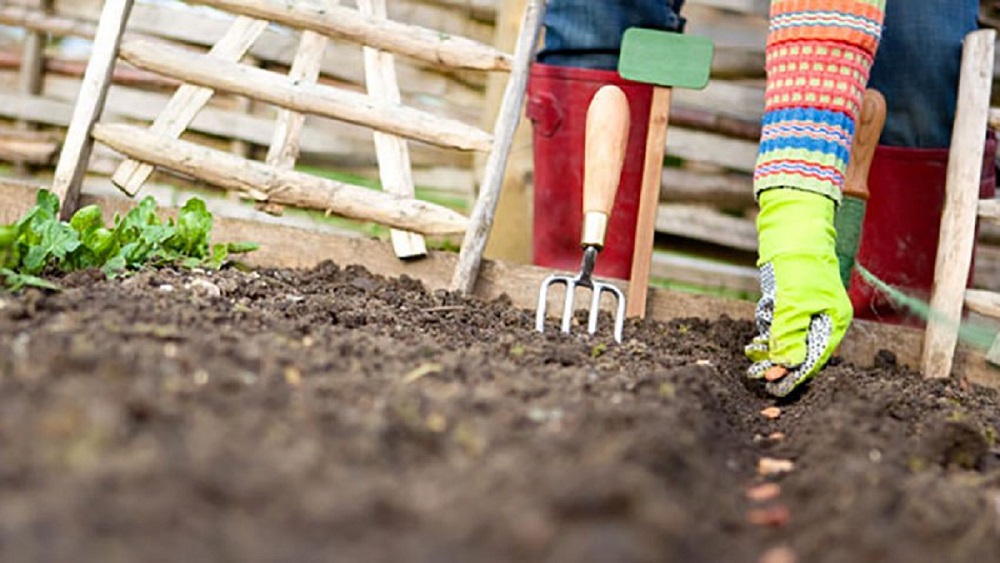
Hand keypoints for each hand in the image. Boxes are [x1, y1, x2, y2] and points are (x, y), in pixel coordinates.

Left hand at [745, 189, 852, 396]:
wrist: (793, 230)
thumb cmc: (800, 264)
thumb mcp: (793, 303)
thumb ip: (790, 335)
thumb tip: (786, 365)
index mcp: (833, 322)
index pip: (815, 357)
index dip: (794, 372)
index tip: (774, 386)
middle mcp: (822, 318)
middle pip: (799, 350)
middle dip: (777, 360)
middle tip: (755, 373)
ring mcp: (805, 309)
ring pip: (785, 337)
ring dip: (769, 342)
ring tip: (752, 350)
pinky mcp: (790, 300)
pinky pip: (777, 323)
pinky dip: (767, 326)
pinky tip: (758, 329)